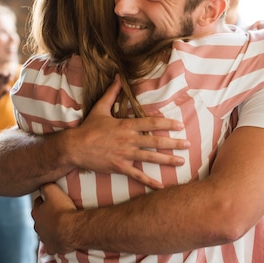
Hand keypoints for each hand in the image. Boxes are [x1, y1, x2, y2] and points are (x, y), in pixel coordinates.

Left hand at [32, 183, 76, 255]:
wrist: (71, 229)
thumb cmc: (63, 210)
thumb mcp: (54, 191)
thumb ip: (46, 185)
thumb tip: (43, 183)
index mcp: (36, 213)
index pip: (38, 203)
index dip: (45, 199)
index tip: (52, 198)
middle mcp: (37, 226)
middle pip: (41, 218)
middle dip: (47, 214)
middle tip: (58, 210)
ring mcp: (44, 238)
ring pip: (46, 231)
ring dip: (51, 228)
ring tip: (62, 223)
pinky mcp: (52, 247)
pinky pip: (53, 244)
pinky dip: (56, 241)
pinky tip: (62, 237)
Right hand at [66, 75, 188, 188]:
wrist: (75, 147)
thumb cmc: (89, 127)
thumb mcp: (100, 108)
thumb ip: (111, 92)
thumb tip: (118, 76)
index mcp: (126, 125)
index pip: (150, 123)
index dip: (166, 124)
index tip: (179, 125)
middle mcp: (128, 140)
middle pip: (155, 141)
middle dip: (174, 143)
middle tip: (188, 144)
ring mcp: (125, 155)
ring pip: (150, 158)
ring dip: (167, 160)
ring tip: (181, 161)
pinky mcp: (119, 167)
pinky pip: (137, 175)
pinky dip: (150, 181)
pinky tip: (161, 186)